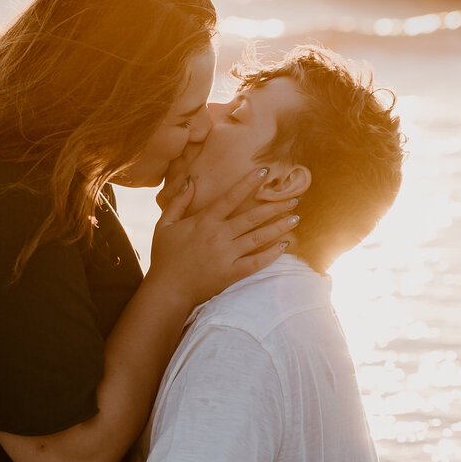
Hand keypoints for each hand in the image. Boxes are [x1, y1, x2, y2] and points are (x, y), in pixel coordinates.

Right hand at [148, 166, 299, 307]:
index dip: (248, 183)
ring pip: (259, 237)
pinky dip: (272, 254)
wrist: (168, 289)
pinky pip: (257, 262)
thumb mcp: (165, 225)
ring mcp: (227, 255)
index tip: (264, 172)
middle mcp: (219, 236)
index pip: (230, 197)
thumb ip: (179, 202)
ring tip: (295, 218)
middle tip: (293, 198)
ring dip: (279, 227)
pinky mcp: (232, 273)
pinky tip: (284, 246)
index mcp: (204, 221)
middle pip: (252, 217)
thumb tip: (190, 181)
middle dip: (275, 207)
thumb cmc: (165, 257)